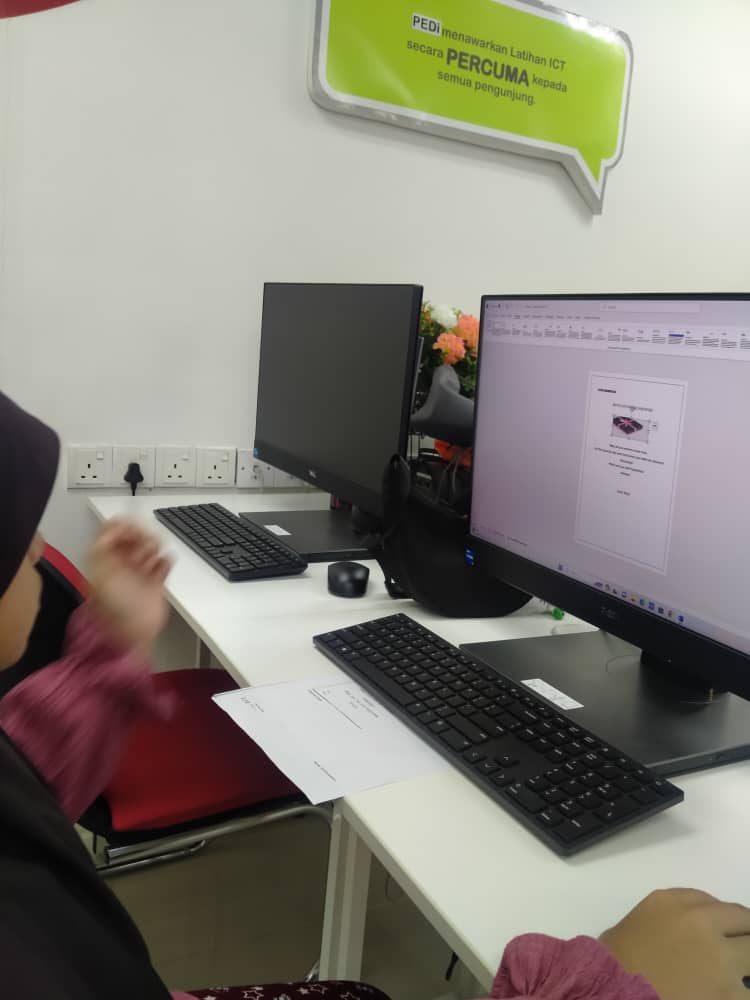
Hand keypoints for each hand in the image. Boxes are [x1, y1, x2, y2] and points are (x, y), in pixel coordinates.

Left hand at [88, 520, 170, 651]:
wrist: (133, 635)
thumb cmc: (114, 610)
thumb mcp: (102, 574)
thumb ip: (103, 547)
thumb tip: (112, 527)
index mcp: (104, 560)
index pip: (112, 530)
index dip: (123, 525)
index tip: (134, 529)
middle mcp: (121, 563)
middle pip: (134, 535)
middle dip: (142, 536)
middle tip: (145, 545)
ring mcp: (139, 572)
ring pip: (150, 546)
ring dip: (154, 548)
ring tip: (152, 560)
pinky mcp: (156, 582)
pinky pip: (164, 563)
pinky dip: (166, 561)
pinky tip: (163, 566)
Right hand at [600, 889, 749, 999]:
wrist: (613, 990)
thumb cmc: (612, 962)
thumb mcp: (632, 924)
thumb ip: (661, 919)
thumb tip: (678, 933)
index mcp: (671, 902)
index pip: (711, 901)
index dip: (719, 918)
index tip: (721, 929)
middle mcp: (699, 921)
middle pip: (742, 919)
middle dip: (743, 932)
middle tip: (740, 947)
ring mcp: (717, 955)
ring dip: (746, 960)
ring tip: (741, 969)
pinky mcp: (728, 990)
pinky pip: (748, 988)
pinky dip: (743, 989)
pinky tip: (733, 992)